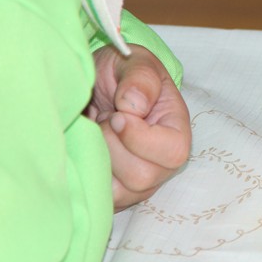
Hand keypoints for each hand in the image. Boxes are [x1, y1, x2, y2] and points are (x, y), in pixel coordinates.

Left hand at [88, 45, 191, 210]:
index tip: (117, 115)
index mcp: (176, 129)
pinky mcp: (114, 193)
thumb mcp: (134, 61)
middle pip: (142, 178)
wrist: (95, 86)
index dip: (140, 138)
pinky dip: (86, 176)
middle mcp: (162, 163)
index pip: (172, 152)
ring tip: (96, 134)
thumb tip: (133, 106)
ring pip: (119, 193)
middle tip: (104, 121)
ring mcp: (138, 182)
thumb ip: (140, 78)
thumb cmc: (120, 73)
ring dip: (98, 160)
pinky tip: (86, 150)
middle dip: (113, 148)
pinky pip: (99, 199)